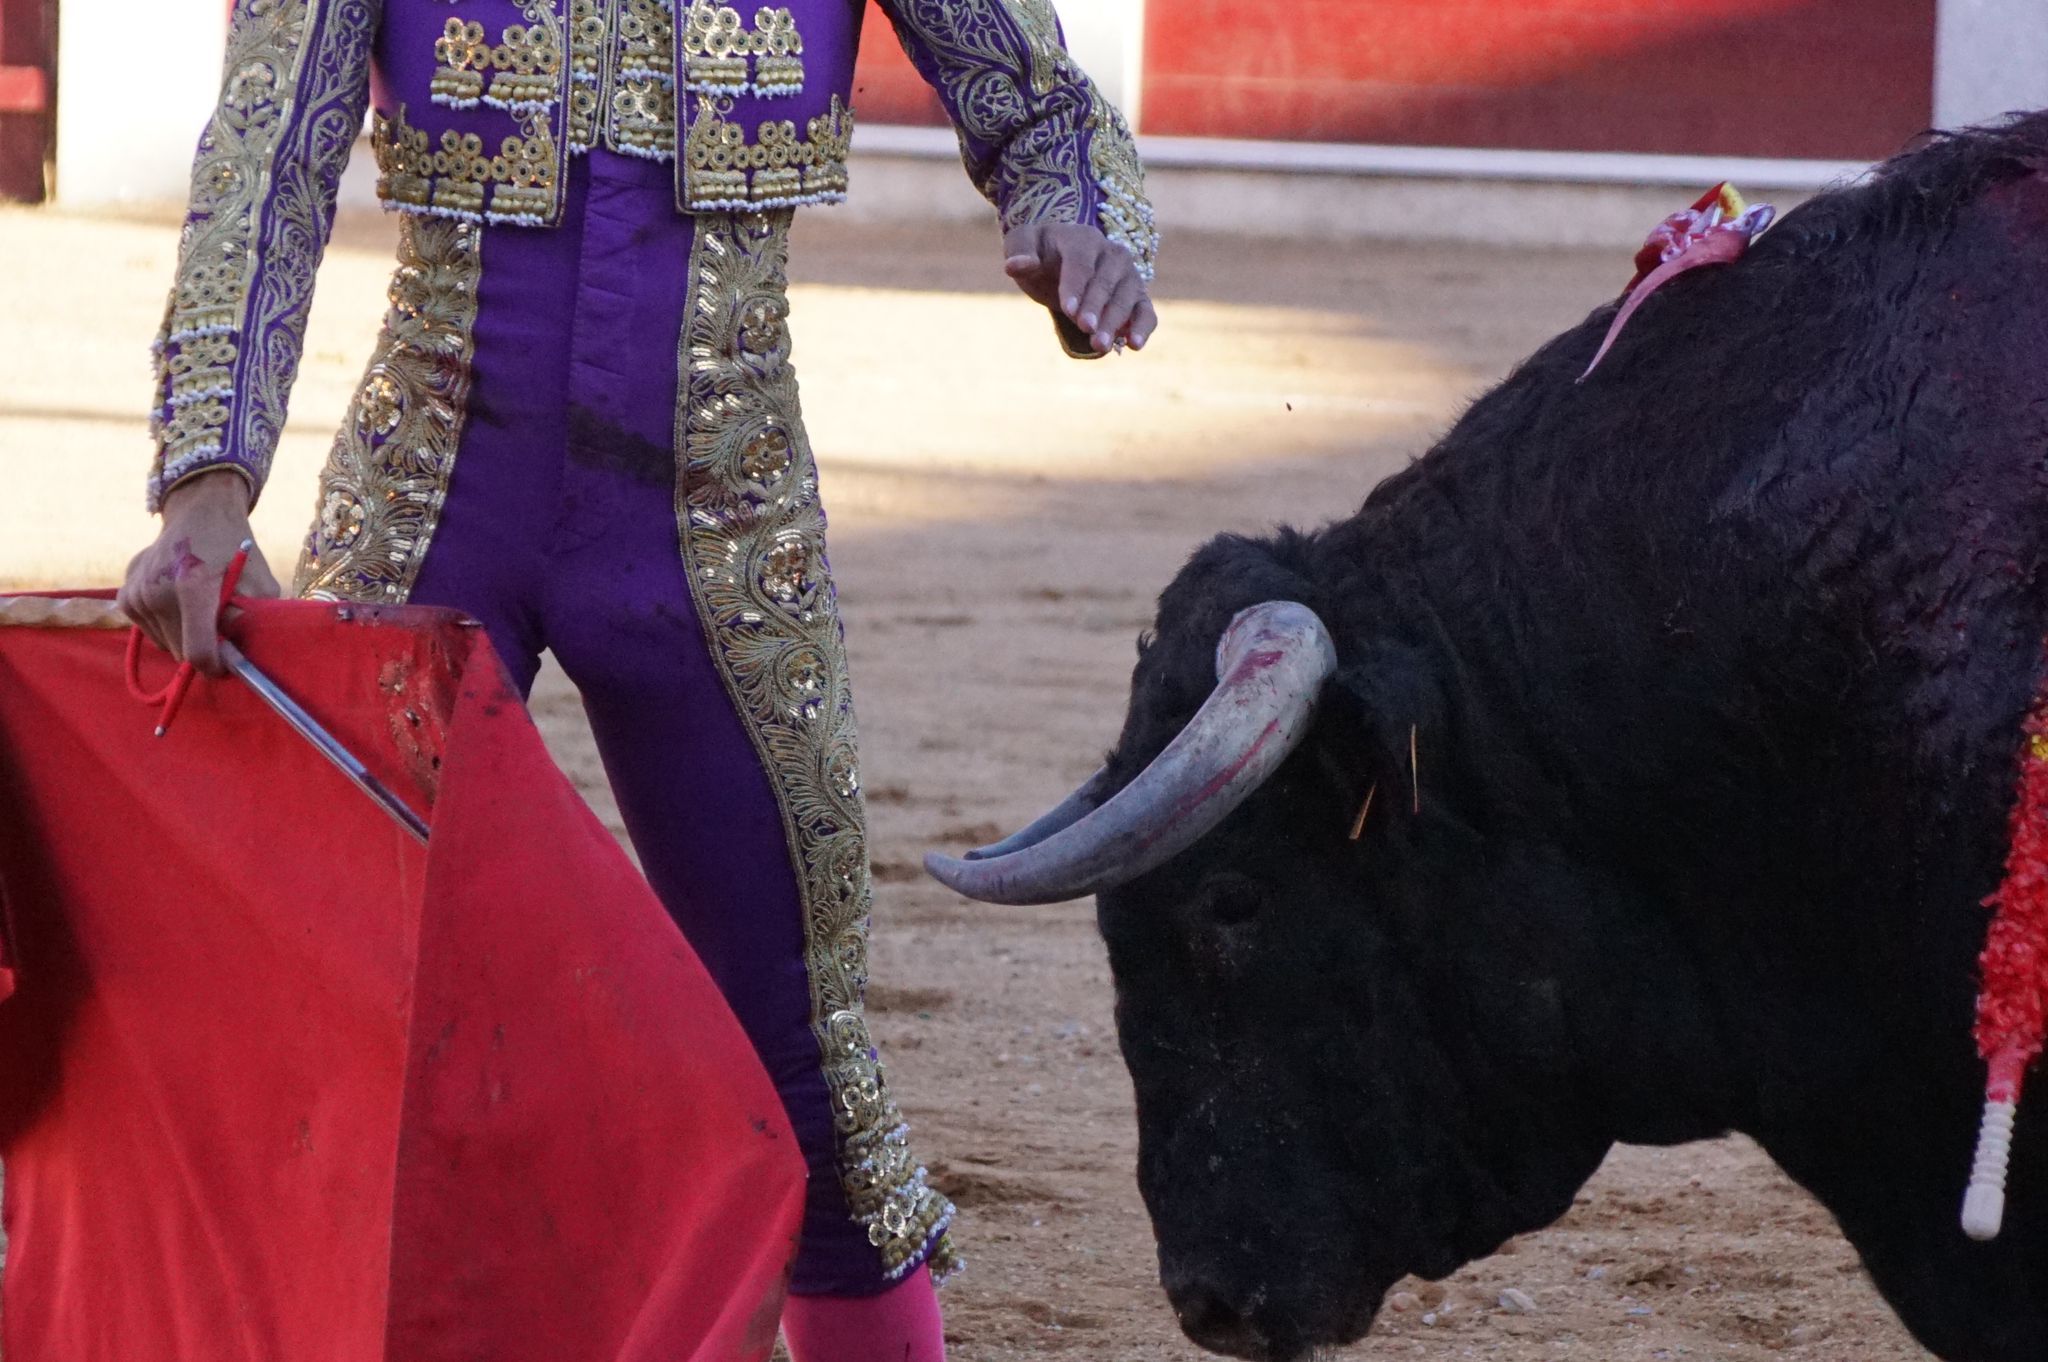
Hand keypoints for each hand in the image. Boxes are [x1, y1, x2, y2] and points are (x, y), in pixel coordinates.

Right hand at [118, 470, 280, 676]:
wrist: (198, 512)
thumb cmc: (235, 548)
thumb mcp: (259, 581)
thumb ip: (252, 620)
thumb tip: (239, 657)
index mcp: (192, 587)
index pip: (198, 652)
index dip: (217, 666)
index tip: (229, 663)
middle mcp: (155, 592)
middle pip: (181, 652)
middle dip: (204, 648)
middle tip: (220, 625)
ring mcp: (135, 594)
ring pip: (165, 645)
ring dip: (185, 637)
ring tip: (199, 607)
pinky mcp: (125, 596)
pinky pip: (151, 632)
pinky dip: (168, 627)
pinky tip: (179, 601)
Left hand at [1003, 222, 1155, 354]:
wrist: (1062, 260)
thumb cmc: (1039, 254)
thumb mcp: (1022, 246)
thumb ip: (1018, 251)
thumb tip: (1015, 265)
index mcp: (1082, 238)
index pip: (1081, 262)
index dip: (1076, 286)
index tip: (1068, 310)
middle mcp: (1111, 253)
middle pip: (1107, 281)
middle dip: (1096, 307)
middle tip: (1086, 330)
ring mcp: (1127, 274)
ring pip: (1127, 297)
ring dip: (1115, 322)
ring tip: (1100, 345)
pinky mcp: (1136, 295)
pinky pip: (1145, 310)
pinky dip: (1143, 326)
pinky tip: (1135, 345)